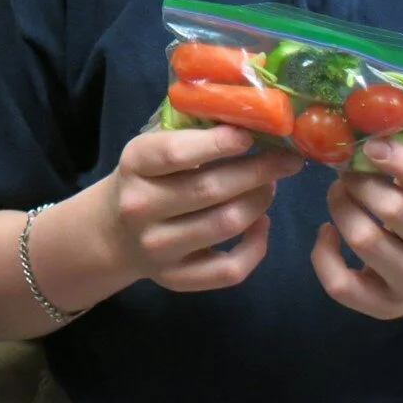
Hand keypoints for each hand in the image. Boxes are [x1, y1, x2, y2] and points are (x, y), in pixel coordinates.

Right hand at [107, 125, 302, 292]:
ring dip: (259, 201)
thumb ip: (192, 135)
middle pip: (210, 189)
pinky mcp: (175, 279)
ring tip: (270, 186)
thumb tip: (255, 123)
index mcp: (134, 165)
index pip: (176, 154)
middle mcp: (140, 208)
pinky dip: (256, 246)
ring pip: (225, 225)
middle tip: (287, 159)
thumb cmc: (149, 178)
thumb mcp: (154, 148)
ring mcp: (157, 248)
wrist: (115, 232)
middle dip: (259, 171)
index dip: (218, 143)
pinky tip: (261, 224)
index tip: (250, 134)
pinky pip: (229, 269)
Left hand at [310, 138, 402, 318]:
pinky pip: (341, 283)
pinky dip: (322, 255)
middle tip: (344, 170)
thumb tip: (384, 110)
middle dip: (358, 183)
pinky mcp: (386, 307)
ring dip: (339, 208)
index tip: (372, 146)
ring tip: (337, 193)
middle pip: (392, 211)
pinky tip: (327, 233)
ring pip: (364, 241)